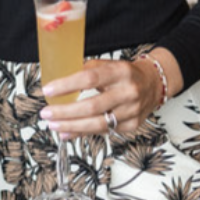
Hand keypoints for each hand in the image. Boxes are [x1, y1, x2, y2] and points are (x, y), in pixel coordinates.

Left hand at [39, 50, 180, 139]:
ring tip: (53, 125)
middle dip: (65, 112)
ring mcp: (131, 111)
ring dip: (71, 126)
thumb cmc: (125, 74)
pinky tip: (68, 133)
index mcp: (120, 72)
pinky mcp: (131, 125)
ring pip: (97, 123)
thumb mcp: (107, 65)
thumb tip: (59, 84)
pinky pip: (103, 131)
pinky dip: (82, 133)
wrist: (153, 84)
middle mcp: (128, 92)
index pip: (89, 78)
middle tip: (46, 113)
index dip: (66, 86)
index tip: (48, 90)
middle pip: (92, 106)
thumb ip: (86, 72)